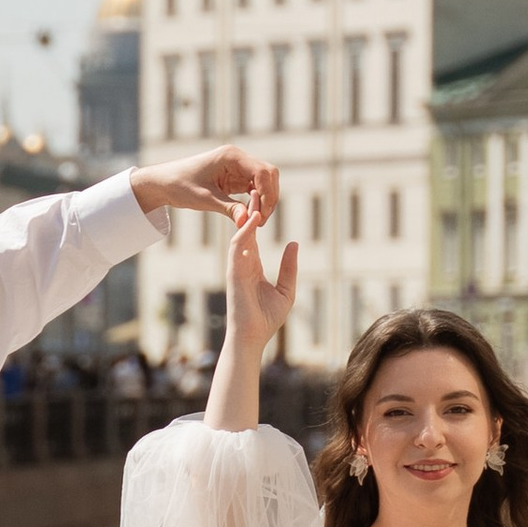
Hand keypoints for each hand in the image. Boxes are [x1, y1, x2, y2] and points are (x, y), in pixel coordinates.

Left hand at [131, 144, 279, 223]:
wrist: (163, 182)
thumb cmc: (180, 185)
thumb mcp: (205, 199)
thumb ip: (228, 209)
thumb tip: (248, 222)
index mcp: (231, 156)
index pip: (262, 172)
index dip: (267, 194)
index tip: (261, 215)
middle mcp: (238, 158)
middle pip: (268, 175)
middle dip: (269, 198)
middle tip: (261, 221)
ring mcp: (238, 167)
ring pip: (264, 182)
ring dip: (264, 201)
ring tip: (255, 221)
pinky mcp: (235, 178)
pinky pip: (254, 189)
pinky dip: (256, 202)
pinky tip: (249, 215)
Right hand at [225, 197, 298, 354]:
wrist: (252, 338)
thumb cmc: (267, 318)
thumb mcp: (286, 289)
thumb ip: (289, 267)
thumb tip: (294, 244)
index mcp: (252, 267)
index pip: (253, 238)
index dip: (257, 220)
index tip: (263, 201)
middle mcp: (242, 265)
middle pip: (245, 232)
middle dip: (250, 211)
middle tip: (255, 188)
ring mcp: (236, 268)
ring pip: (240, 237)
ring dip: (247, 218)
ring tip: (255, 198)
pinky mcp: (234, 274)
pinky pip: (236, 249)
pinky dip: (243, 234)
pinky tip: (252, 221)